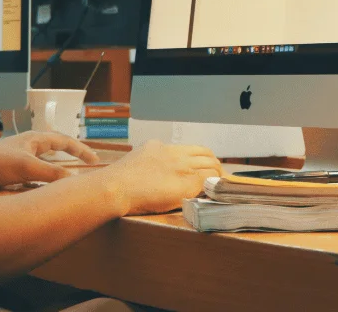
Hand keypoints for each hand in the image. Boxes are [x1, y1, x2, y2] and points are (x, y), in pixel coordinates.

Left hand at [0, 131, 99, 187]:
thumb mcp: (27, 168)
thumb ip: (51, 173)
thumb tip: (74, 180)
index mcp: (35, 138)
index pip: (65, 141)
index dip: (82, 150)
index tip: (96, 160)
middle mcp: (30, 143)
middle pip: (57, 145)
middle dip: (73, 153)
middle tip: (88, 162)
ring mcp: (21, 154)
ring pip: (47, 157)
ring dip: (60, 163)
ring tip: (71, 173)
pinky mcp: (14, 166)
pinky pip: (38, 167)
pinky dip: (47, 173)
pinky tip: (46, 183)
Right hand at [100, 140, 220, 215]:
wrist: (117, 187)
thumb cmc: (117, 182)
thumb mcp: (134, 162)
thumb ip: (147, 163)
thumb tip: (152, 172)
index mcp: (159, 146)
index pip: (186, 149)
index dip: (198, 158)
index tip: (200, 166)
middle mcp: (174, 153)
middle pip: (204, 153)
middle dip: (213, 163)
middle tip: (217, 175)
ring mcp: (182, 167)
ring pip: (211, 165)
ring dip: (217, 174)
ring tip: (220, 184)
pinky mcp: (188, 182)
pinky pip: (209, 180)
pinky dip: (215, 184)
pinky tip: (216, 191)